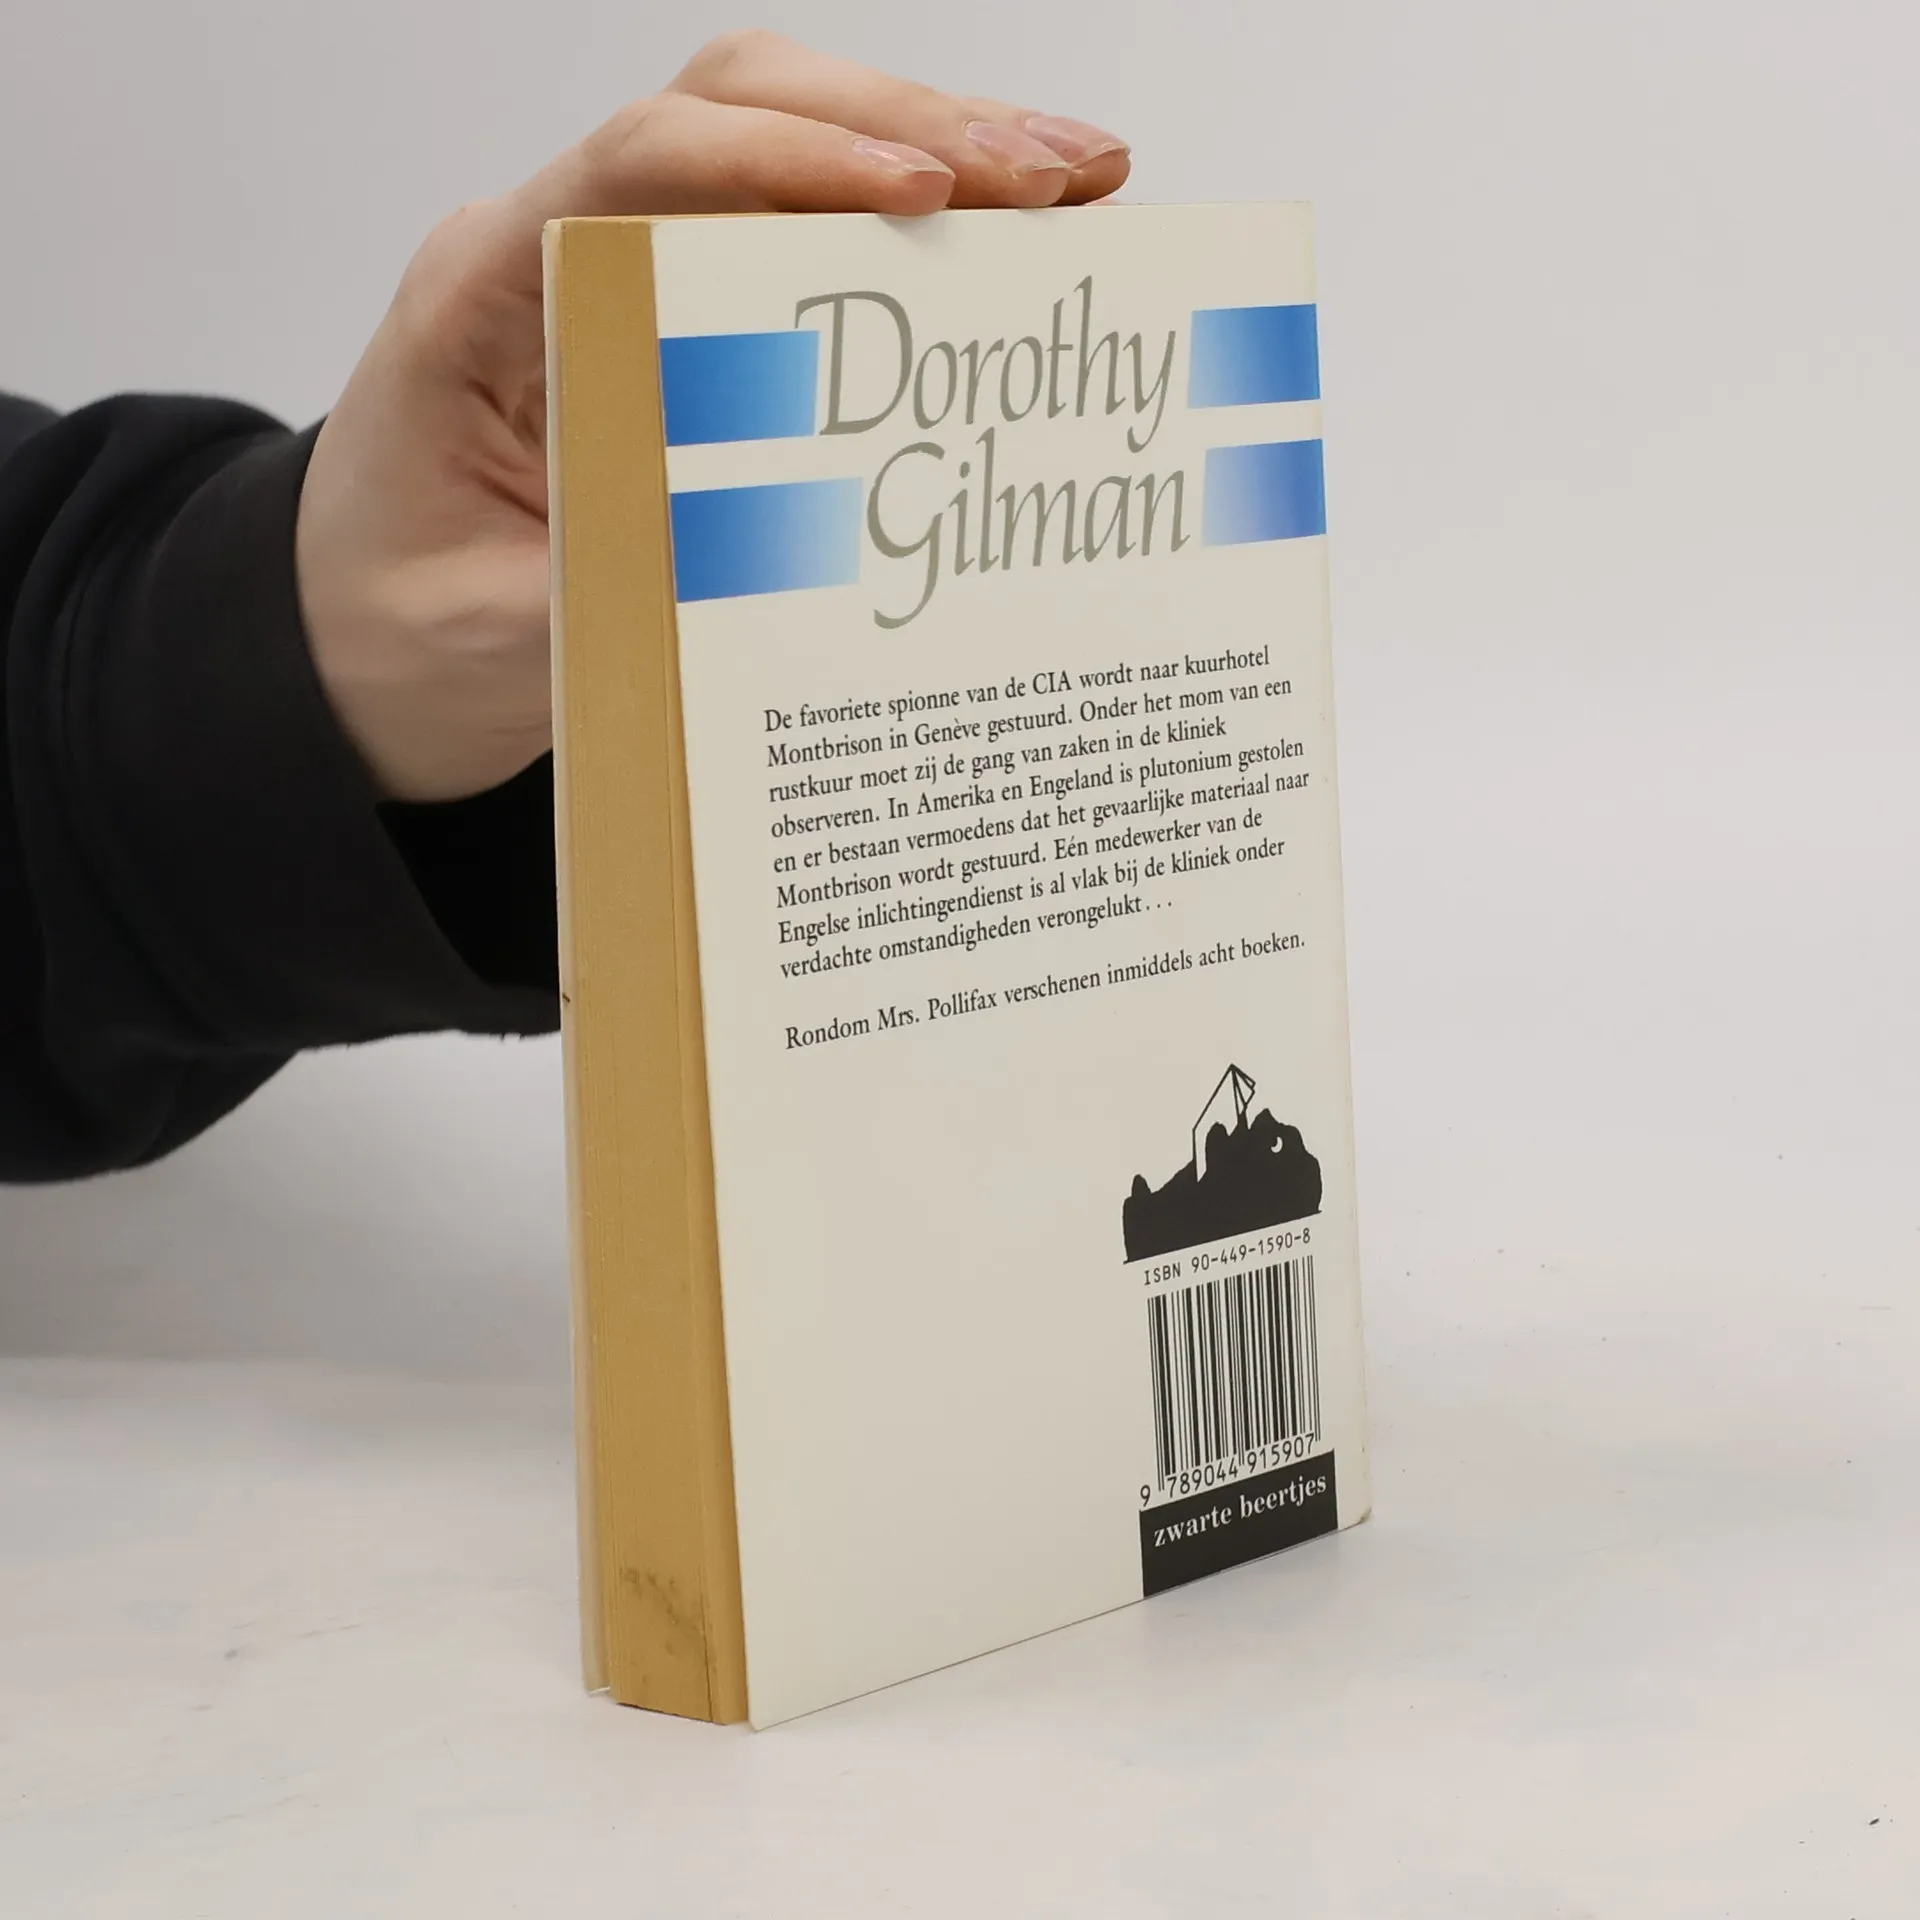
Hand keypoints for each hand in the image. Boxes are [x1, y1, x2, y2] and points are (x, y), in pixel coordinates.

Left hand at [294, 32, 1130, 802]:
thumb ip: (614, 584)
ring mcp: (626, 277)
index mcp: (485, 292)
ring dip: (935, 154)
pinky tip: (1012, 249)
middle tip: (1058, 179)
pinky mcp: (679, 328)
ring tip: (1076, 189)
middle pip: (739, 110)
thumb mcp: (487, 629)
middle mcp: (561, 250)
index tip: (923, 197)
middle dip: (909, 125)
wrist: (350, 645)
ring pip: (787, 152)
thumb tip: (782, 550)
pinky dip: (911, 237)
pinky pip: (801, 243)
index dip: (789, 161)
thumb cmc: (390, 625)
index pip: (643, 161)